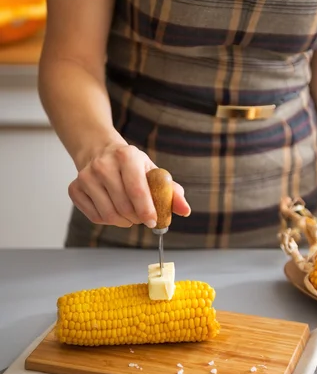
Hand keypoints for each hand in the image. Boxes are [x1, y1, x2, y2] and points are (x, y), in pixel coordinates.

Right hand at [68, 142, 190, 227]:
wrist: (100, 152)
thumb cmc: (131, 165)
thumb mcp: (153, 172)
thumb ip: (171, 191)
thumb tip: (185, 210)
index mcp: (126, 156)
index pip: (137, 189)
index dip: (146, 210)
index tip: (153, 222)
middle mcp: (103, 164)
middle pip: (123, 206)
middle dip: (137, 218)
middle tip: (142, 217)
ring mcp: (86, 176)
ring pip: (108, 214)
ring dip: (123, 221)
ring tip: (129, 214)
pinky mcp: (74, 188)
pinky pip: (95, 217)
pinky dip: (108, 220)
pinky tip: (113, 210)